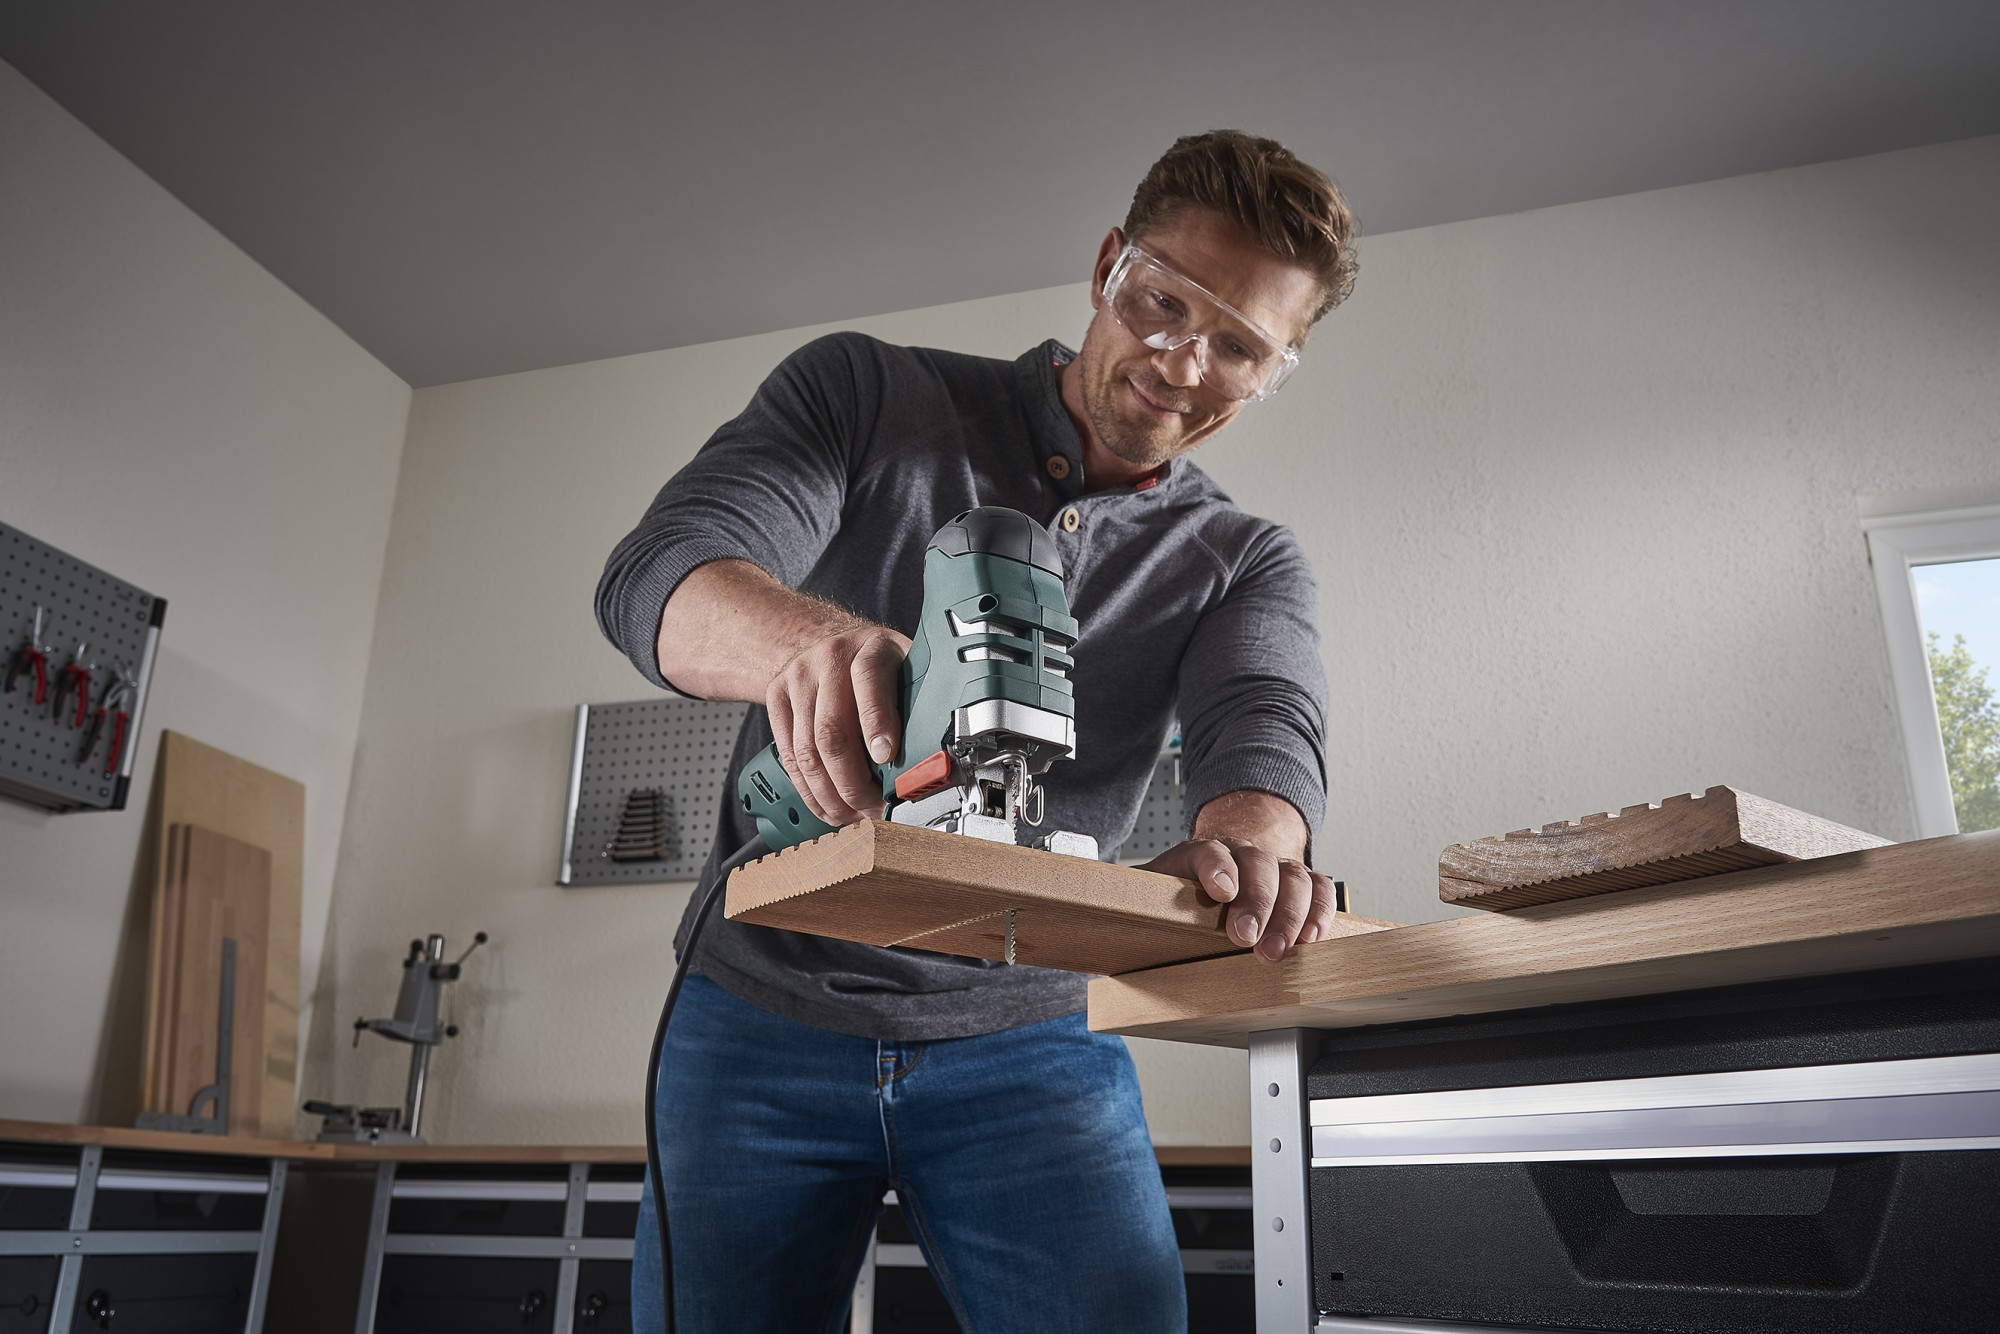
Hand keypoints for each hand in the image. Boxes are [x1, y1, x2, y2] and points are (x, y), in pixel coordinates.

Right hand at [765, 624, 910, 825]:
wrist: (830, 640)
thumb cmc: (878, 662)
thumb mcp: (906, 667)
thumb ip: (919, 702)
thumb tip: (935, 758)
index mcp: (872, 648)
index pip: (870, 682)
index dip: (877, 724)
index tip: (887, 758)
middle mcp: (830, 658)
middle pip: (832, 730)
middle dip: (852, 782)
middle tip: (872, 807)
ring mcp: (798, 676)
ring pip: (806, 750)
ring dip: (829, 794)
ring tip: (851, 816)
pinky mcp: (775, 695)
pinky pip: (787, 753)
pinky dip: (807, 789)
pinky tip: (825, 805)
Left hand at [1140, 836, 1339, 963]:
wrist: (1215, 875)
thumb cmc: (1180, 896)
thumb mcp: (1149, 895)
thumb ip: (1130, 902)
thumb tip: (1092, 913)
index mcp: (1199, 854)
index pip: (1208, 851)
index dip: (1216, 868)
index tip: (1221, 892)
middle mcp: (1241, 853)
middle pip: (1257, 863)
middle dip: (1257, 901)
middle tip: (1247, 939)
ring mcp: (1273, 865)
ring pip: (1293, 875)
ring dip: (1290, 913)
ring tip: (1280, 950)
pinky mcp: (1298, 883)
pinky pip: (1319, 888)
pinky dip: (1321, 910)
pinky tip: (1312, 937)